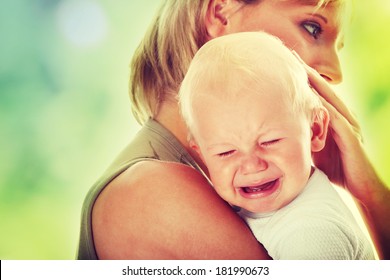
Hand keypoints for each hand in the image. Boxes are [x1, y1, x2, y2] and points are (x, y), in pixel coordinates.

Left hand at [296, 55, 378, 201]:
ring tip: (298, 67)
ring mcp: (348, 125)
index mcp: (334, 118)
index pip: (317, 93)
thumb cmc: (337, 168)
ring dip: (314, 82)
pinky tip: (311, 96)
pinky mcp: (350, 137)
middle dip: (306, 72)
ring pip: (329, 99)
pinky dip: (323, 106)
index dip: (303, 77)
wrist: (361, 187)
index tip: (286, 63)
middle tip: (290, 54)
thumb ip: (305, 135)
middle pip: (322, 89)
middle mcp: (343, 117)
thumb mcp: (316, 148)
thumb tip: (283, 131)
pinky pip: (335, 118)